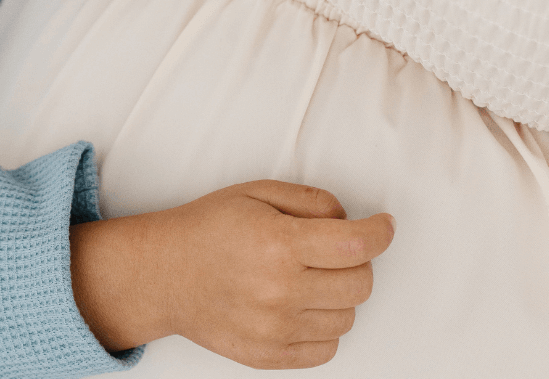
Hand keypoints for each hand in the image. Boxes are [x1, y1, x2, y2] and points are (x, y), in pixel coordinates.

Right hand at [70, 180, 394, 368]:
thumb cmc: (208, 228)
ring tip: (307, 275)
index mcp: (278, 243)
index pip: (356, 245)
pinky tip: (300, 303)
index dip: (380, 232)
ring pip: (348, 317)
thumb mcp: (255, 192)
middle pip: (361, 284)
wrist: (164, 273)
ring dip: (339, 293)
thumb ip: (310, 201)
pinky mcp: (271, 356)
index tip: (384, 226)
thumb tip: (350, 220)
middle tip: (336, 248)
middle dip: (358, 261)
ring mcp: (276, 328)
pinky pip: (327, 348)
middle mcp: (281, 289)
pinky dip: (323, 325)